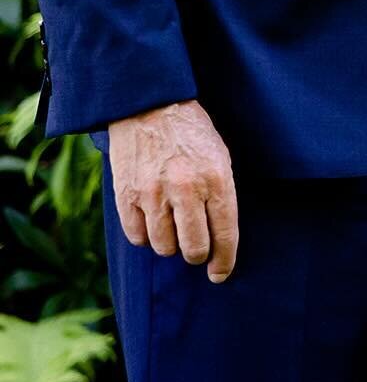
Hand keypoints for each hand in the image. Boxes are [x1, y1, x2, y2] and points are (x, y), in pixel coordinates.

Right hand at [108, 100, 239, 282]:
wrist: (151, 107)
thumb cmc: (192, 133)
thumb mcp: (221, 156)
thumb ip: (221, 194)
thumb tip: (220, 236)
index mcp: (217, 178)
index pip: (225, 234)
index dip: (225, 260)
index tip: (220, 274)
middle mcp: (186, 189)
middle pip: (193, 249)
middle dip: (197, 254)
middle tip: (196, 249)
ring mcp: (154, 194)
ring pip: (163, 246)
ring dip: (171, 244)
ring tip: (173, 227)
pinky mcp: (126, 196)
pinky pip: (137, 237)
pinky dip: (146, 236)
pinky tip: (152, 222)